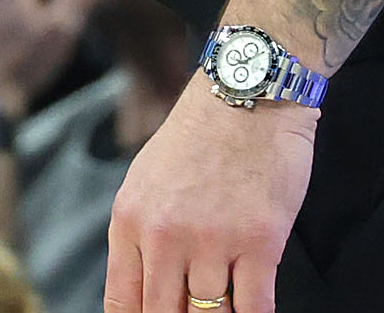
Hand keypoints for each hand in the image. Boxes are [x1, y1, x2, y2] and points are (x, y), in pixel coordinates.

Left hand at [106, 76, 317, 312]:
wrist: (249, 92)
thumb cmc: (201, 135)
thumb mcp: (146, 180)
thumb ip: (141, 235)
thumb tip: (142, 290)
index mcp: (131, 221)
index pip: (123, 303)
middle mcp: (165, 236)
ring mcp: (213, 241)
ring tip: (223, 307)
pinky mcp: (260, 241)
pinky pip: (254, 307)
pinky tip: (252, 312)